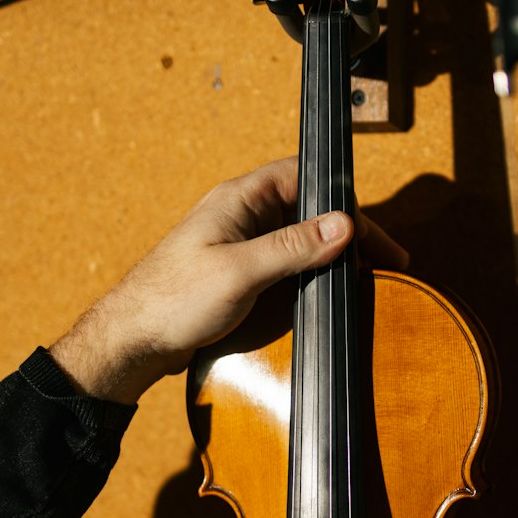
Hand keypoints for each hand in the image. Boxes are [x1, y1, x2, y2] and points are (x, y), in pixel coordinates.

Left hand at [48, 157, 407, 403]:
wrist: (133, 340)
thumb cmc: (171, 300)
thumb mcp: (239, 272)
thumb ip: (292, 247)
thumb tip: (343, 224)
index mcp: (240, 199)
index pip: (304, 177)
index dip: (342, 198)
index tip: (371, 230)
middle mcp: (243, 216)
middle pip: (309, 209)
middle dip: (347, 231)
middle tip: (384, 259)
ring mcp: (242, 245)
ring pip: (300, 240)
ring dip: (331, 256)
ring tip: (365, 277)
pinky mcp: (240, 274)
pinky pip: (286, 266)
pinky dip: (311, 276)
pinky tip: (328, 294)